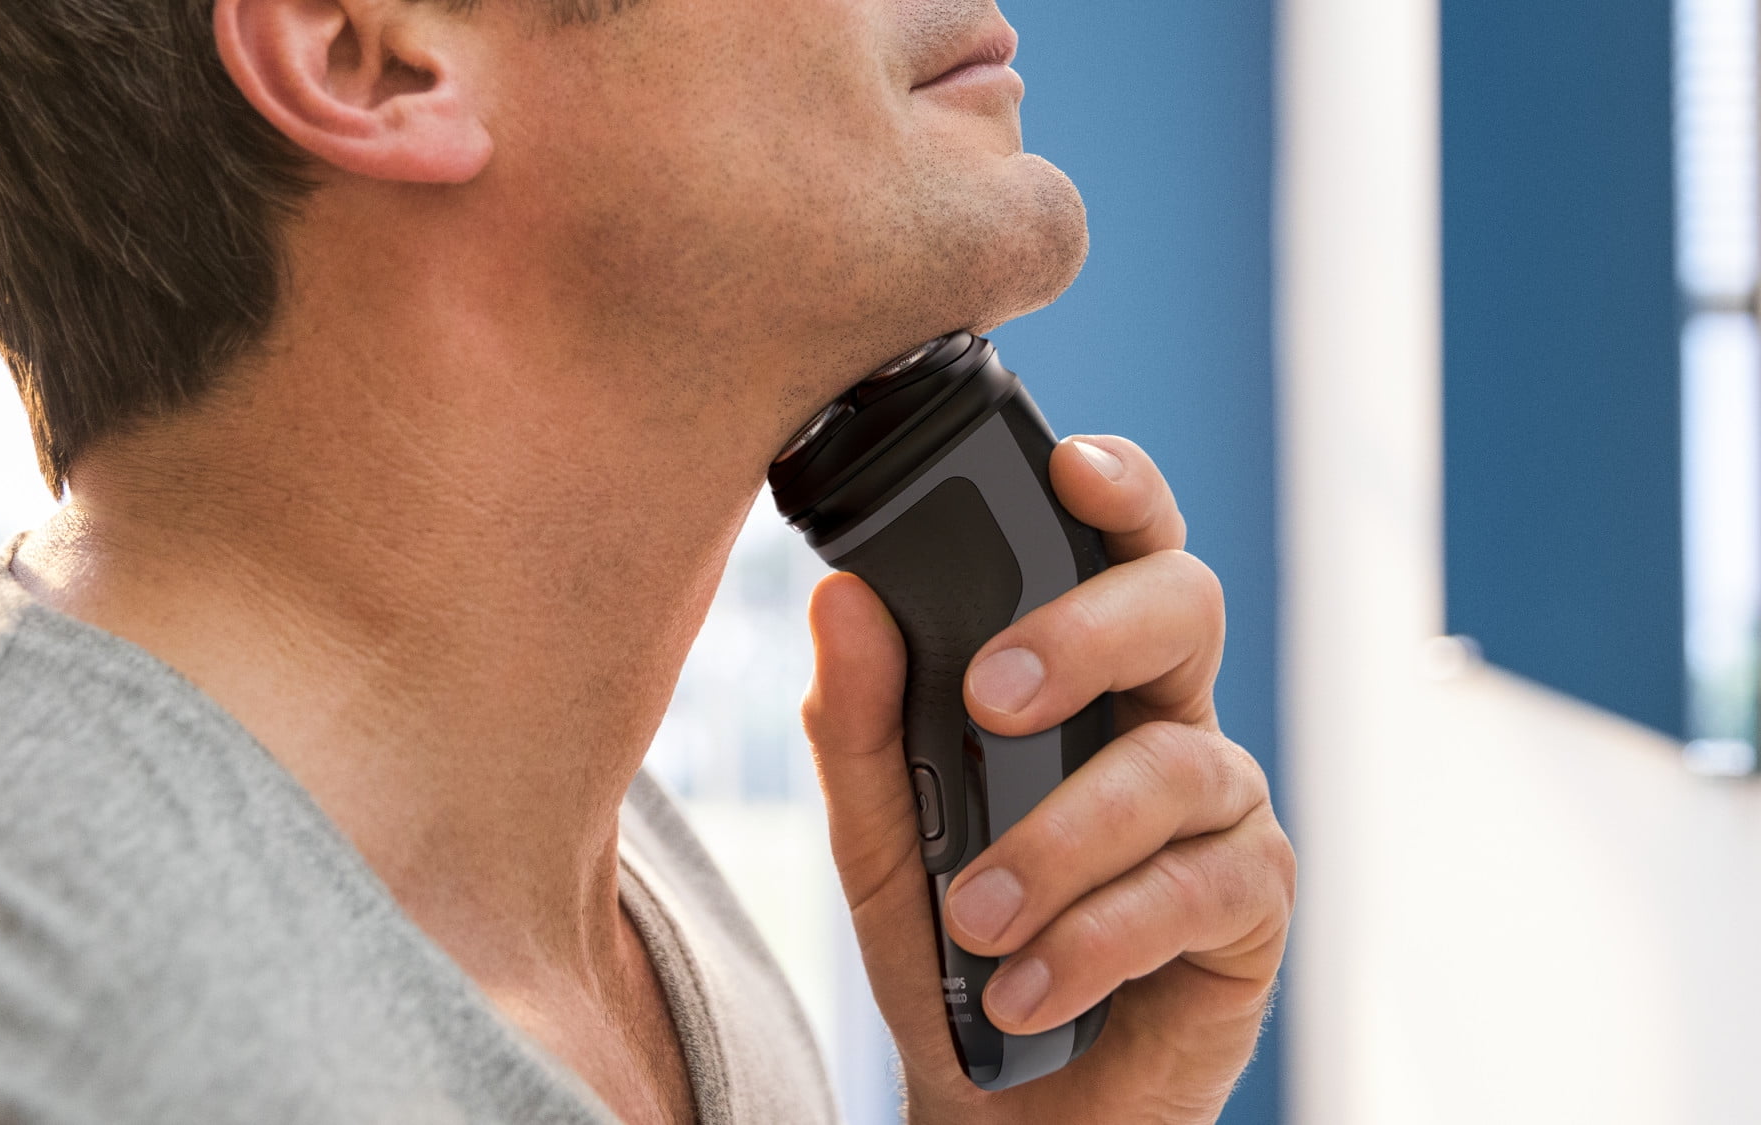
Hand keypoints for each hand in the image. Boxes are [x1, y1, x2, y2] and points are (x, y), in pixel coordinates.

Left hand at [802, 435, 1293, 1123]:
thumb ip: (859, 725)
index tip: (1067, 465)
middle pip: (1183, 606)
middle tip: (990, 698)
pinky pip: (1195, 891)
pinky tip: (1026, 986)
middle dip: (1086, 634)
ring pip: (1175, 765)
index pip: (1118, 546)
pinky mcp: (1251, 905)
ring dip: (1061, 841)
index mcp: (1085, 674)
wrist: (1002, 1100)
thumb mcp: (878, 837)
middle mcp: (1164, 717)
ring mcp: (1220, 809)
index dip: (1117, 488)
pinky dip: (1097, 939)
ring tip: (977, 918)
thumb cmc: (951, 945)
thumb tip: (841, 600)